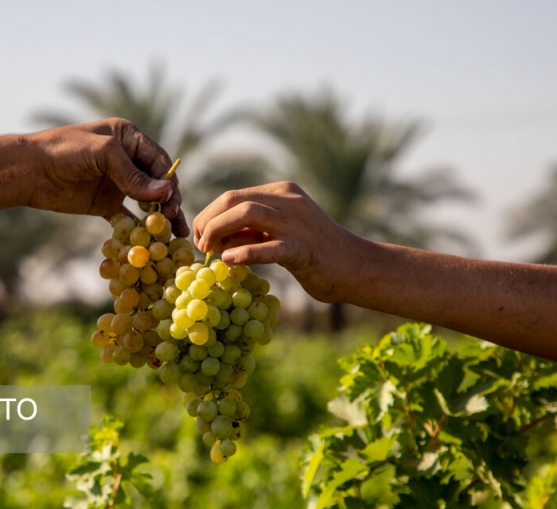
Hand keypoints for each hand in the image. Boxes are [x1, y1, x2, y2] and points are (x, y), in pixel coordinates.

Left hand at [29, 118, 188, 235]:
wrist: (30, 171)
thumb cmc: (65, 151)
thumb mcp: (103, 155)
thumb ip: (133, 175)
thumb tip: (166, 193)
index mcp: (130, 139)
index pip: (160, 162)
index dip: (168, 182)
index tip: (172, 201)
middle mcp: (127, 160)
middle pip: (157, 184)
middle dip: (169, 202)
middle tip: (175, 220)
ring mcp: (117, 183)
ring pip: (147, 202)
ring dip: (161, 218)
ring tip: (175, 236)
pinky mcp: (106, 204)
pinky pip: (129, 218)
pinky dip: (139, 229)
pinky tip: (150, 242)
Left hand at [193, 181, 352, 301]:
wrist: (355, 267)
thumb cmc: (314, 254)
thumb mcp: (278, 234)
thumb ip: (251, 231)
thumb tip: (214, 237)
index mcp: (282, 193)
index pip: (232, 196)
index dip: (208, 215)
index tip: (200, 238)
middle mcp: (288, 201)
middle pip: (234, 200)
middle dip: (208, 221)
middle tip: (200, 246)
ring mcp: (297, 223)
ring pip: (247, 214)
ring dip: (218, 231)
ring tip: (209, 251)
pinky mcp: (305, 250)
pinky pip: (270, 247)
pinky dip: (245, 252)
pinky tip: (228, 260)